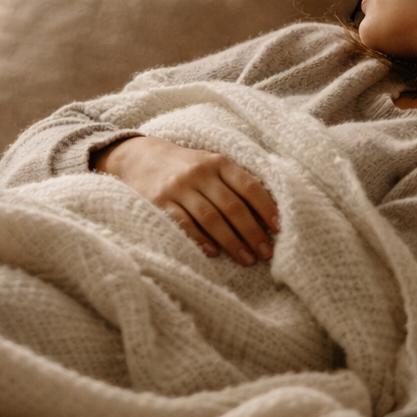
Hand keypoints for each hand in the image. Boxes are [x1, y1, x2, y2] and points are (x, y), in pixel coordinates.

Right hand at [93, 136, 278, 265]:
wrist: (137, 157)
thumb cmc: (184, 165)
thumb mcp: (209, 163)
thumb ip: (233, 181)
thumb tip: (266, 212)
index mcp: (217, 162)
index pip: (248, 185)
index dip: (266, 207)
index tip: (279, 228)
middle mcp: (199, 173)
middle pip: (232, 206)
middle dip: (252, 232)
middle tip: (266, 252)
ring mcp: (178, 188)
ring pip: (211, 218)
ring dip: (232, 241)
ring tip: (247, 259)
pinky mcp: (158, 202)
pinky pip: (184, 224)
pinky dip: (200, 239)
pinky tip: (214, 253)